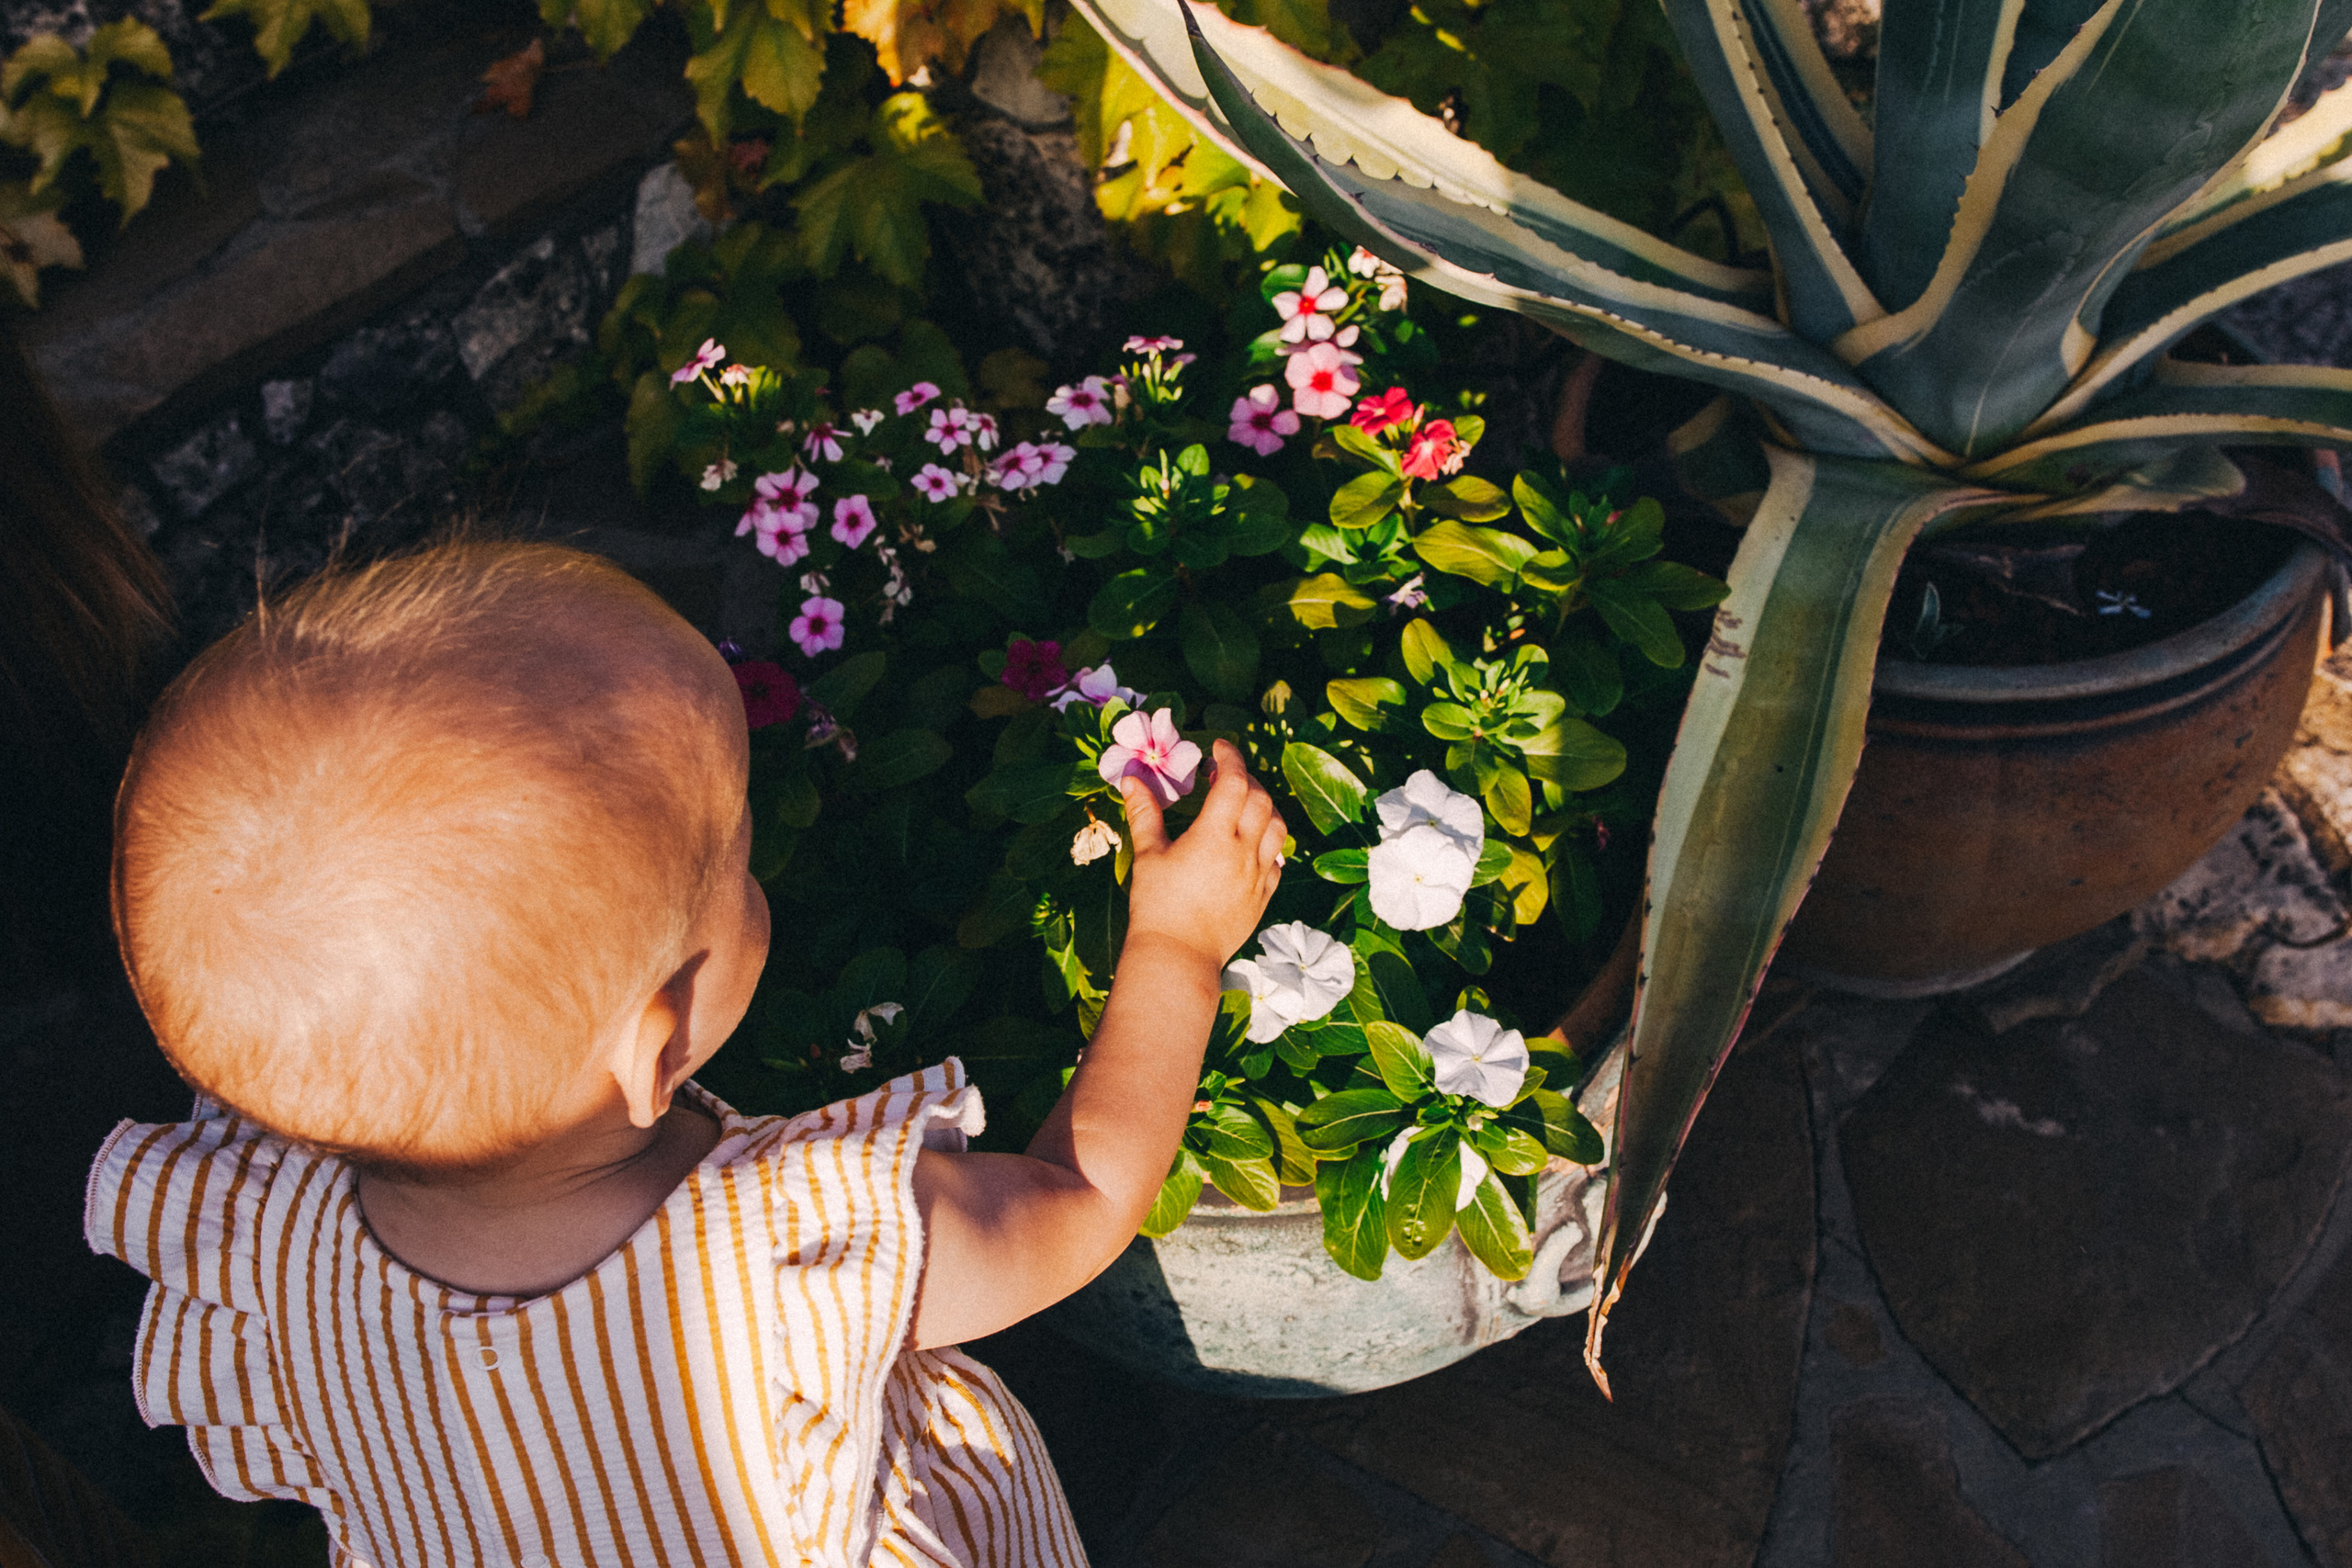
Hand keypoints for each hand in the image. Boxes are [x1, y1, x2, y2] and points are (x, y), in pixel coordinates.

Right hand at [1118, 738, 1285, 971]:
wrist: (1178, 956)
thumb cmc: (1157, 905)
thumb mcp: (1147, 855)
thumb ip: (1144, 813)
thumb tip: (1131, 779)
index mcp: (1214, 836)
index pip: (1234, 781)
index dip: (1229, 757)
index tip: (1217, 747)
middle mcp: (1244, 851)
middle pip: (1260, 799)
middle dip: (1245, 779)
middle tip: (1223, 776)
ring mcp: (1258, 875)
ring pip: (1278, 828)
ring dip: (1265, 808)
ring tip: (1243, 805)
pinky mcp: (1263, 897)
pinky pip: (1278, 861)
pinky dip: (1270, 843)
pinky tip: (1252, 844)